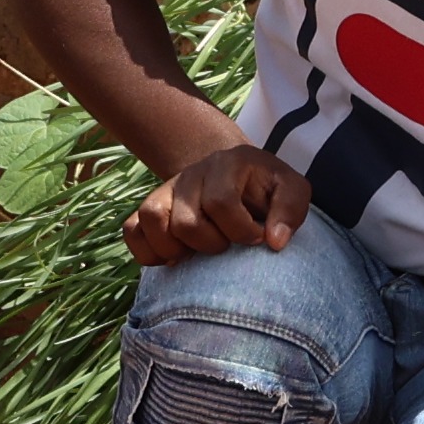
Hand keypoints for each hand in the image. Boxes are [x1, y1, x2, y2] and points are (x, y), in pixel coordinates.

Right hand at [125, 140, 310, 266]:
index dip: (241, 231)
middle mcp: (191, 174)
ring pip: (152, 220)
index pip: (221, 203)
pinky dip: (147, 251)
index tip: (256, 239)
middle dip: (211, 244)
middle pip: (186, 221)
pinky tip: (173, 258)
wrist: (235, 175)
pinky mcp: (151, 208)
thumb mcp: (291, 189)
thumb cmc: (266, 188)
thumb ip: (291, 210)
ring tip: (197, 254)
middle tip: (227, 246)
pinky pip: (131, 230)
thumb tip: (274, 241)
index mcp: (227, 164)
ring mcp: (166, 190)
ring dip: (175, 248)